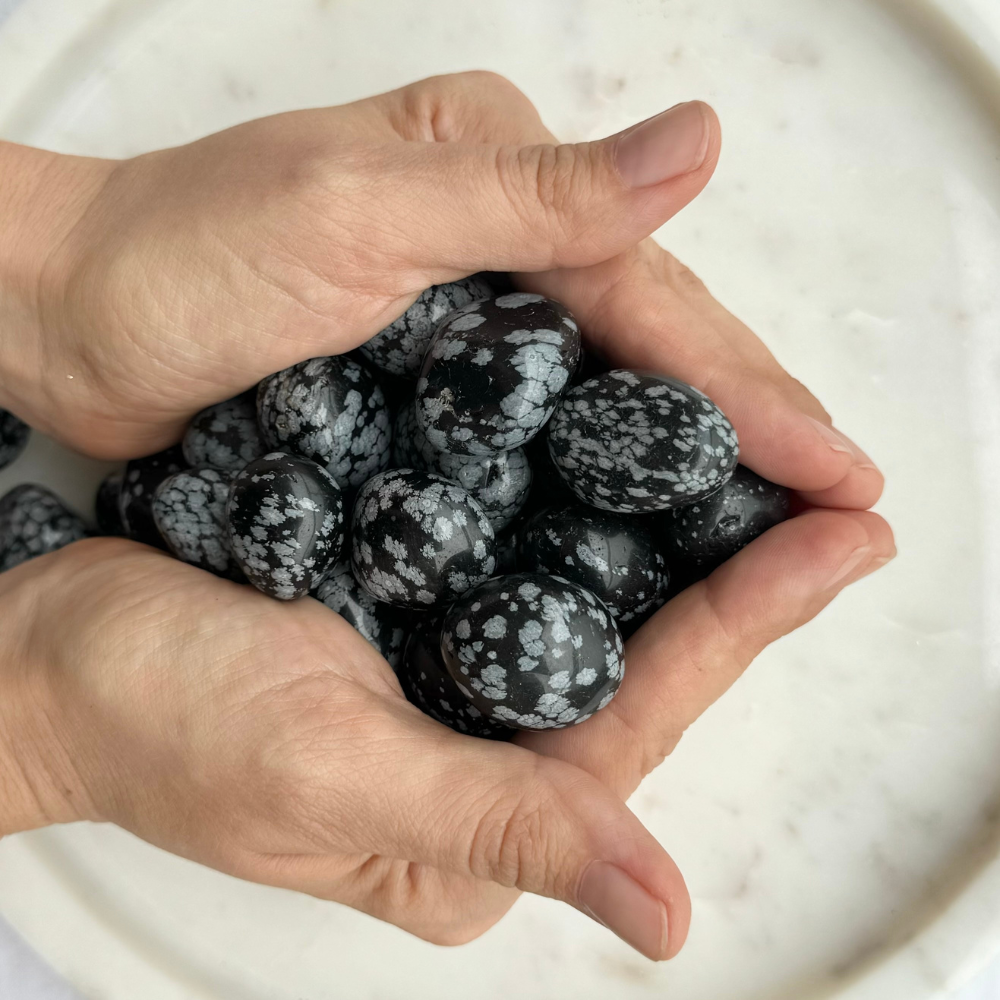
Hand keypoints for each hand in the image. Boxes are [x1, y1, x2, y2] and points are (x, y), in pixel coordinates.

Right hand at [1, 499, 892, 961]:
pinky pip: (524, 554)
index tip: (844, 537)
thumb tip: (660, 920)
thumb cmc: (164, 718)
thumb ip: (497, 827)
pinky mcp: (419, 615)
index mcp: (481, 817)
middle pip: (643, 652)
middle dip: (743, 572)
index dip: (753, 617)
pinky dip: (578, 505)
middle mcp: (485, 750)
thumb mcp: (331, 772)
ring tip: (765, 457)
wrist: (57, 648)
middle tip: (834, 489)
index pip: (651, 705)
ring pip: (593, 596)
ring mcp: (454, 678)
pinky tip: (628, 447)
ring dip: (675, 528)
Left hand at [2, 72, 878, 514]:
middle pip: (652, 347)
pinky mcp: (433, 386)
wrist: (70, 318)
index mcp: (501, 183)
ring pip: (608, 396)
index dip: (751, 390)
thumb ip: (529, 194)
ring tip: (777, 528)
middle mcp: (500, 246)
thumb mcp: (355, 209)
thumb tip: (702, 142)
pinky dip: (598, 480)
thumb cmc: (184, 257)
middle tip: (842, 505)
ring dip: (688, 461)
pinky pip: (541, 436)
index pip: (655, 298)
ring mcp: (469, 322)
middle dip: (750, 425)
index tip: (837, 467)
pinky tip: (643, 531)